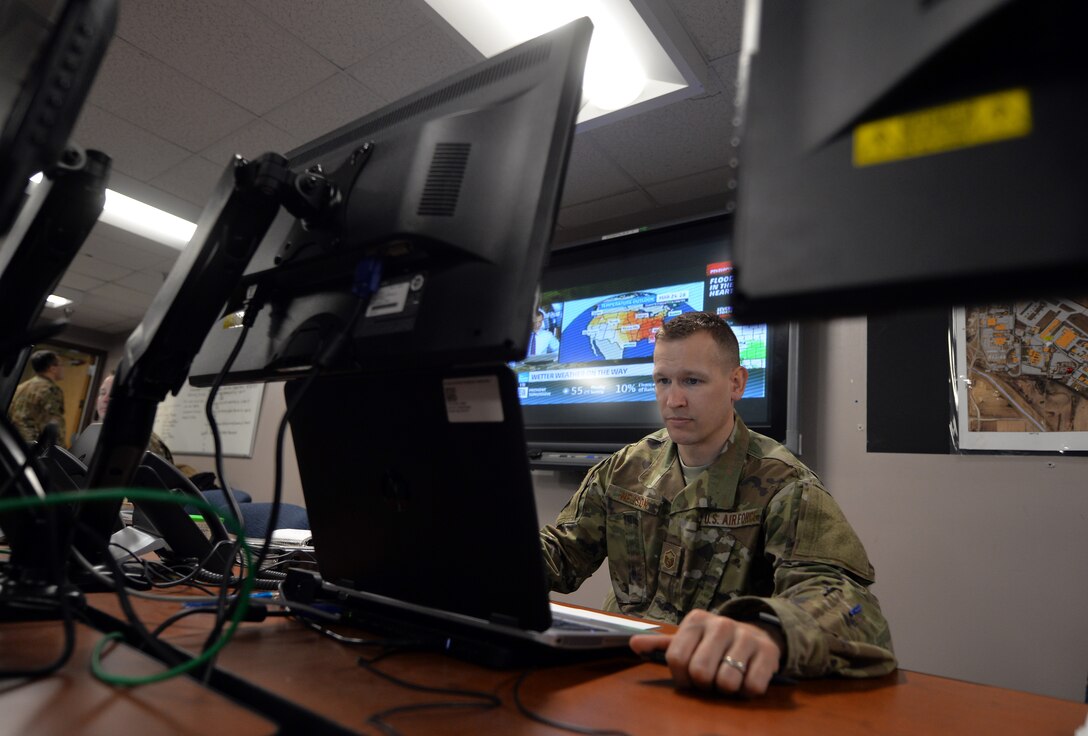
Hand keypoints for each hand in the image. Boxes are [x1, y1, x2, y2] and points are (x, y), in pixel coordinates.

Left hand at [629, 609, 782, 695]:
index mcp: (696, 620)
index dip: (681, 677)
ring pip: (726, 682)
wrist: (755, 635)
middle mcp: (721, 624)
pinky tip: (745, 679)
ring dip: (725, 690)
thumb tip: (633, 644)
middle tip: (710, 679)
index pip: (677, 659)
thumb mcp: (687, 641)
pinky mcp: (768, 652)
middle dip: (703, 685)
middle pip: (700, 672)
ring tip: (728, 678)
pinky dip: (746, 692)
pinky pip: (751, 687)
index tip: (688, 677)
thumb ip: (660, 645)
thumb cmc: (713, 644)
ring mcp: (746, 636)